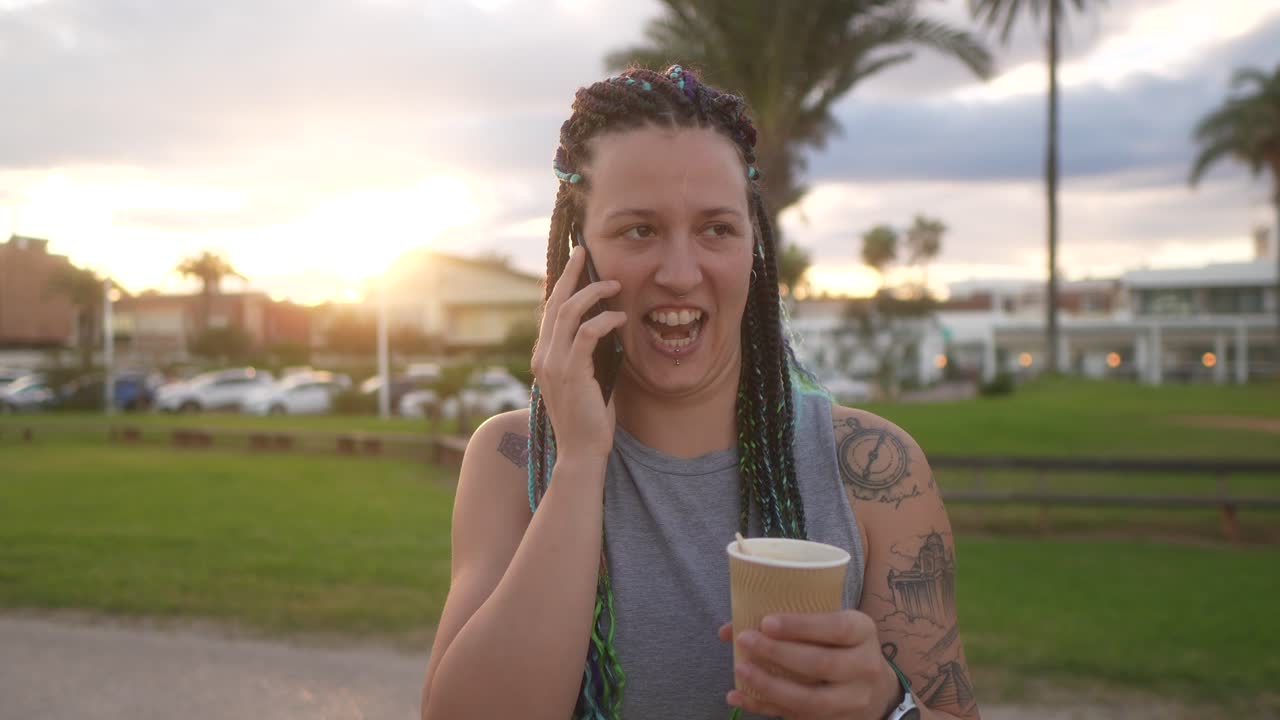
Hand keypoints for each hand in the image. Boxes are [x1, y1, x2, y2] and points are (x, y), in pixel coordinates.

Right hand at [530, 244, 626, 463]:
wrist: (582, 452)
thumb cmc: (589, 420)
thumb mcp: (587, 380)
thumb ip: (588, 356)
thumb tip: (605, 330)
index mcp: (544, 357)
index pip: (550, 312)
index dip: (561, 285)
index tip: (574, 265)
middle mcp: (543, 356)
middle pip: (554, 303)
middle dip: (570, 274)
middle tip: (584, 252)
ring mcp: (554, 364)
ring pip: (569, 312)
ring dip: (593, 292)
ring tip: (614, 284)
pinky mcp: (571, 372)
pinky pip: (587, 333)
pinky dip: (604, 320)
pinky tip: (620, 318)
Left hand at [717, 612, 899, 719]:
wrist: (875, 687)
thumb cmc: (839, 644)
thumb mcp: (828, 622)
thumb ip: (786, 621)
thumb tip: (727, 630)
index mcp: (862, 632)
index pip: (835, 628)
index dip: (800, 626)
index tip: (766, 622)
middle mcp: (863, 667)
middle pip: (820, 664)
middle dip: (778, 654)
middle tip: (745, 641)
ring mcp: (851, 700)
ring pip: (809, 699)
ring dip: (769, 685)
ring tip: (740, 670)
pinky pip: (795, 717)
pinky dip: (763, 706)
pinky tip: (737, 696)